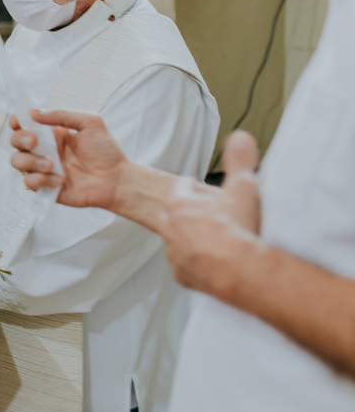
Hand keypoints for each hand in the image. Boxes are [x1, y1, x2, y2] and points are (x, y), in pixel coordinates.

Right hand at [9, 109, 128, 208]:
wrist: (116, 180)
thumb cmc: (106, 151)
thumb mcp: (89, 123)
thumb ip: (62, 115)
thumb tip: (34, 113)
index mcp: (52, 133)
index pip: (25, 124)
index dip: (17, 122)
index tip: (19, 122)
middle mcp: (44, 150)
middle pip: (15, 142)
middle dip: (20, 140)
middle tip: (34, 142)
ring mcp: (42, 169)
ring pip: (17, 162)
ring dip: (31, 162)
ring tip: (52, 165)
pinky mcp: (44, 187)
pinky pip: (29, 183)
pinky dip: (41, 180)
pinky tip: (59, 180)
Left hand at [159, 132, 262, 294]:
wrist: (239, 269)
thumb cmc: (237, 228)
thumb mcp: (242, 185)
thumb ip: (239, 159)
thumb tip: (239, 136)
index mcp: (178, 204)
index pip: (182, 188)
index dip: (196, 187)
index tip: (202, 189)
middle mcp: (168, 228)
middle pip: (177, 215)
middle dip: (193, 213)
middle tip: (213, 216)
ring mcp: (173, 253)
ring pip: (181, 241)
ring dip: (195, 239)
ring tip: (217, 240)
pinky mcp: (182, 275)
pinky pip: (187, 266)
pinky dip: (199, 263)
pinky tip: (215, 261)